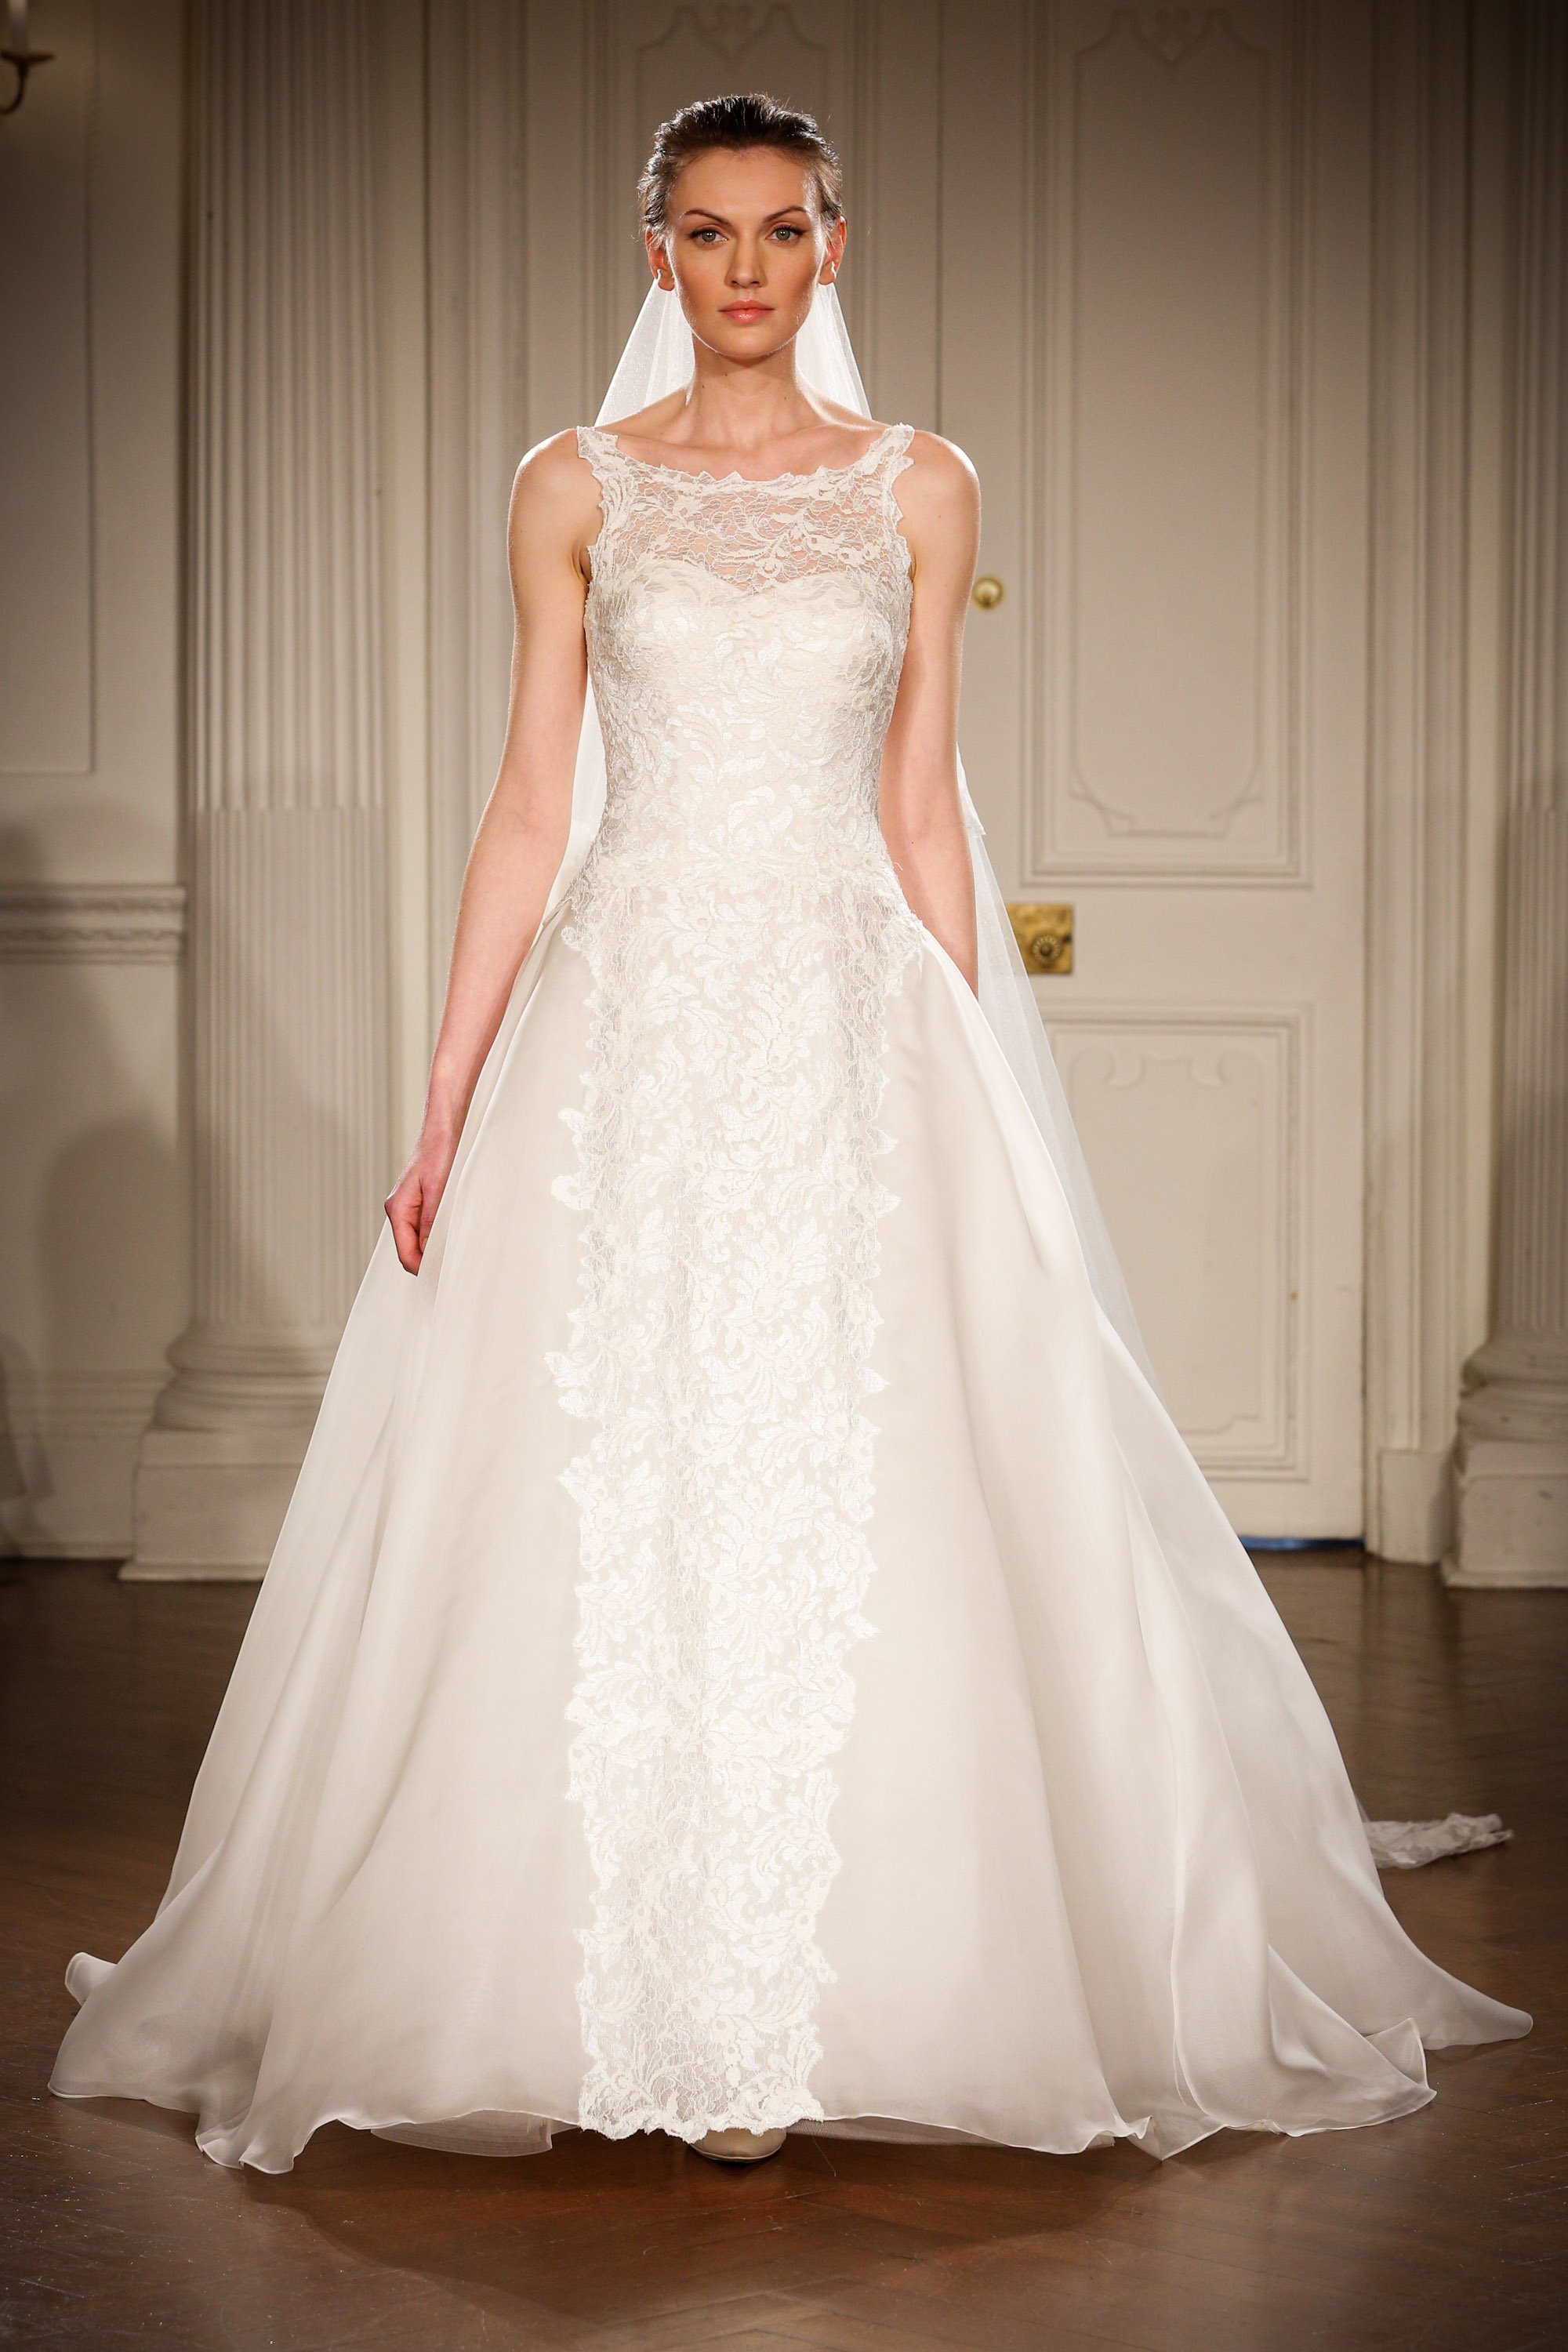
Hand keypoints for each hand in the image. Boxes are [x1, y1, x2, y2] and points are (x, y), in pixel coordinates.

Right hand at [384, 1129, 457, 1274]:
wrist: (445, 1130)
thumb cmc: (440, 1153)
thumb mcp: (438, 1191)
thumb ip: (431, 1223)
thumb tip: (430, 1252)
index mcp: (398, 1209)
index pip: (405, 1252)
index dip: (422, 1269)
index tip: (440, 1278)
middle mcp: (400, 1209)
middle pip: (410, 1249)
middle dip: (428, 1262)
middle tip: (451, 1272)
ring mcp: (410, 1206)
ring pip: (419, 1239)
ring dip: (434, 1249)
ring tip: (454, 1256)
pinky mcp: (422, 1201)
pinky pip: (426, 1227)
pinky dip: (437, 1236)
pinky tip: (453, 1237)